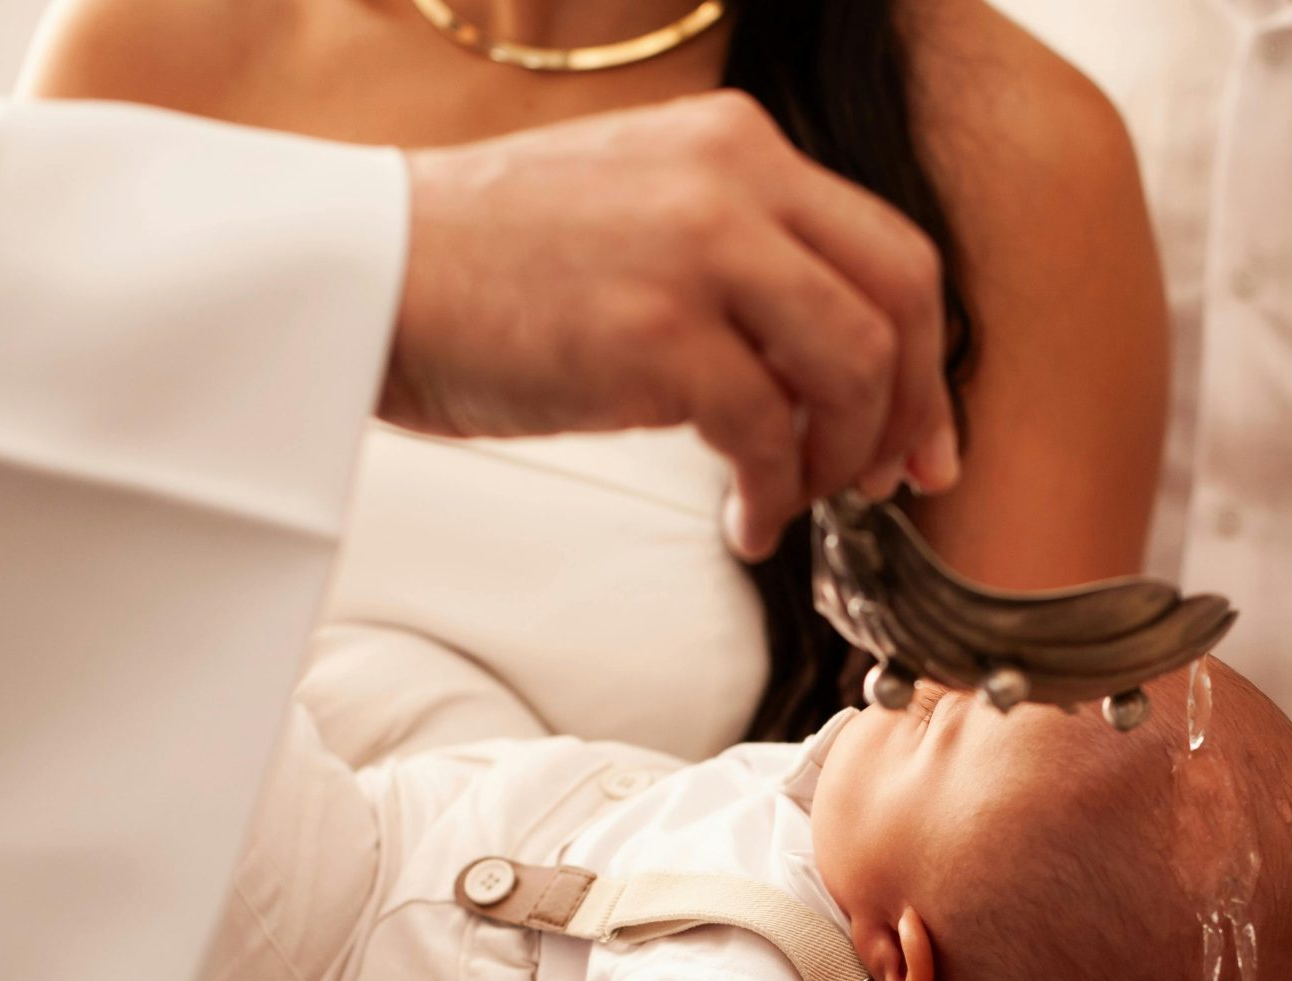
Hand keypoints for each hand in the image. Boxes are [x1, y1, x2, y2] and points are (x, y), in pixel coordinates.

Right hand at [388, 91, 961, 556]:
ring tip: (794, 500)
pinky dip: (774, 497)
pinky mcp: (655, 336)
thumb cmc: (489, 265)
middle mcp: (731, 180)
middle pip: (898, 303)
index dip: (927, 357)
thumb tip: (825, 365)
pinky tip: (744, 524)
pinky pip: (767, 435)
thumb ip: (739, 258)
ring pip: (850, 368)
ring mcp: (697, 253)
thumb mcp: (640, 212)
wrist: (364, 271)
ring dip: (840, 459)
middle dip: (909, 410)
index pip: (889, 250)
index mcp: (736, 145)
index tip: (924, 434)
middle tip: (886, 484)